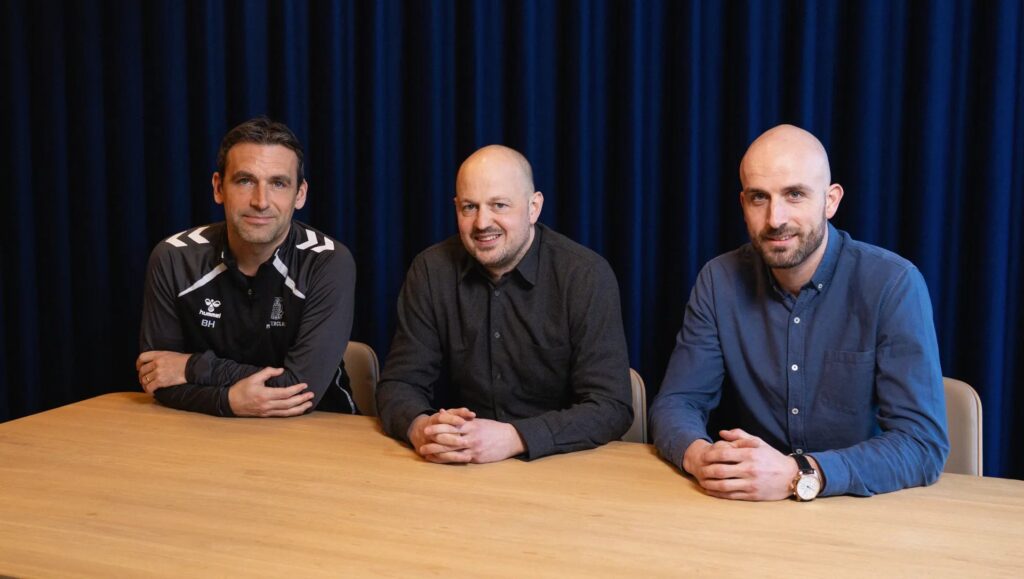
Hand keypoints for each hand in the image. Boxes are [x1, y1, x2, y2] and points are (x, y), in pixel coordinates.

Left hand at [136, 351, 189, 392]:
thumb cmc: (183, 361)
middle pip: (142, 370)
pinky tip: (152, 392)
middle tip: (143, 380)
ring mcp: (158, 372)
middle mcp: (156, 363)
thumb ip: (159, 357)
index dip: (138, 363)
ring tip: (148, 387)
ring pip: (144, 380)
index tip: (138, 367)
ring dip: (144, 384)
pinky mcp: (161, 381)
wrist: (191, 367)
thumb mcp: (169, 354)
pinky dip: (149, 391)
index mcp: (158, 355)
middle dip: (141, 376)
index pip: (142, 357)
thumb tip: (153, 363)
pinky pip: (149, 387)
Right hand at [227, 367, 313, 416]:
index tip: (304, 385)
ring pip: (287, 412)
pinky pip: (282, 415)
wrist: (230, 403)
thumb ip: (268, 372)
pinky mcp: (266, 416)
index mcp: (264, 395)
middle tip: (311, 395)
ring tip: (309, 404)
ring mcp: (267, 412)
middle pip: (289, 404)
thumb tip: (281, 370)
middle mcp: (267, 405)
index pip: (285, 393)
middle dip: (302, 400)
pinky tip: (298, 410)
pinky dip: (292, 413)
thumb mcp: (254, 377)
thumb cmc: (241, 389)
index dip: (296, 390)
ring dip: (299, 409)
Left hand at [408, 408, 524, 463]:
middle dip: (435, 439)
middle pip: (450, 437)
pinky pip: (459, 459)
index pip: (452, 424)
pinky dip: (447, 460)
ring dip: (437, 451)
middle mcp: (472, 436)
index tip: (428, 426)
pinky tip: (439, 460)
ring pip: (452, 450)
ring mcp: (474, 447)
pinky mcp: (477, 457)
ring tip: (425, 453)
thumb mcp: (477, 420)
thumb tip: (442, 411)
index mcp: (472, 425)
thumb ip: (459, 417)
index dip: (439, 426)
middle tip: (423, 439)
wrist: (510, 439)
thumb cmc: (493, 429)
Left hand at [685, 428, 797, 500]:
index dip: (710, 455)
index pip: (724, 453)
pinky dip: (717, 493)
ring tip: (702, 481)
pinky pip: (730, 495)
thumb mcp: (758, 442)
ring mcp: (750, 484)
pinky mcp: (752, 495)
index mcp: (750, 454)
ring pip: (723, 485)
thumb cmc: (772, 457)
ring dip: (709, 484)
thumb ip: (739, 435)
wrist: (791, 476)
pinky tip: (710, 490)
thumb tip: (721, 432)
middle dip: (707, 470)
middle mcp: (749, 469)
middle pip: (721, 470)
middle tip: (700, 469)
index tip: (703, 456)